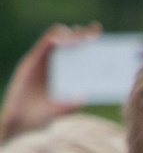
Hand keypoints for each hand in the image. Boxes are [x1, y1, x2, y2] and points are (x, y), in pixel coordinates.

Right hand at [1, 25, 99, 142]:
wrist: (26, 120)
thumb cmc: (48, 114)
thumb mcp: (70, 103)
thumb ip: (81, 94)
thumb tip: (97, 86)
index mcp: (69, 71)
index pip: (82, 53)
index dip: (92, 45)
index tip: (105, 40)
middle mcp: (57, 63)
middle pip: (72, 42)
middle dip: (84, 35)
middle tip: (96, 32)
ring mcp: (45, 60)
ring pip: (59, 38)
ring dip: (72, 35)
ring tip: (84, 37)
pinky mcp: (33, 60)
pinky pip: (45, 45)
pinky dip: (55, 40)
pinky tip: (65, 42)